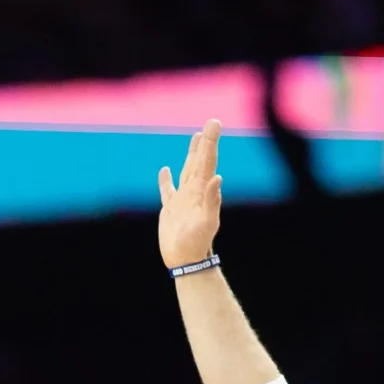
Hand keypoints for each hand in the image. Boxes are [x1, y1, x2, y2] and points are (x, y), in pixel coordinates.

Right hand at [157, 119, 224, 268]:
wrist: (186, 261)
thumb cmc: (197, 243)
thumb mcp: (207, 222)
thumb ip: (212, 200)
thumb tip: (217, 178)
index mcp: (202, 190)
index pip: (207, 160)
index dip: (210, 141)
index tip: (214, 123)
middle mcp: (194, 191)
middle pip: (200, 161)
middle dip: (205, 142)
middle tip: (211, 122)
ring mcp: (182, 199)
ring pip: (186, 170)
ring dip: (191, 154)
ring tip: (195, 137)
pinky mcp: (170, 210)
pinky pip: (167, 190)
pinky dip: (166, 180)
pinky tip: (165, 170)